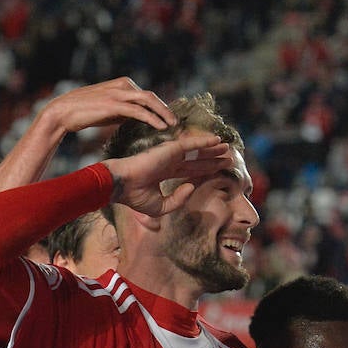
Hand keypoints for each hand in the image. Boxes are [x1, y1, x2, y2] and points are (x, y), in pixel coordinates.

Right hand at [37, 77, 176, 135]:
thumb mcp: (109, 110)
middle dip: (166, 109)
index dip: (161, 107)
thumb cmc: (84, 112)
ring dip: (163, 114)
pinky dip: (152, 118)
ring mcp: (119, 94)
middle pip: (152, 96)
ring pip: (149, 101)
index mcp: (124, 84)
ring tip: (173, 126)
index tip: (170, 119)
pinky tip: (160, 127)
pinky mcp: (114, 104)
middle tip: (177, 123)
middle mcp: (124, 85)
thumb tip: (138, 119)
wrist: (63, 111)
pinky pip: (139, 111)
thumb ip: (124, 111)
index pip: (148, 95)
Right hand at [105, 134, 233, 217]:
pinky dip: (205, 141)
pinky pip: (192, 144)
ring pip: (196, 151)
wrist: (121, 185)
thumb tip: (192, 187)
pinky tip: (217, 140)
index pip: (188, 172)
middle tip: (227, 158)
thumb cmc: (134, 196)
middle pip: (195, 161)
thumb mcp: (160, 207)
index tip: (216, 171)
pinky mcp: (170, 149)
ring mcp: (169, 155)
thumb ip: (178, 200)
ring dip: (212, 149)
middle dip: (211, 159)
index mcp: (163, 174)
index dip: (203, 171)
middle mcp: (168, 163)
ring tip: (227, 147)